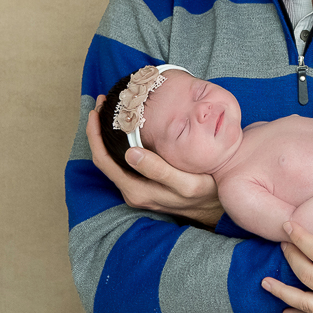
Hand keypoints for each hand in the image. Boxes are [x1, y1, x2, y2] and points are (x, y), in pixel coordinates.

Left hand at [87, 95, 223, 225]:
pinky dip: (120, 142)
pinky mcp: (145, 185)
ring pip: (112, 160)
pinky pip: (123, 162)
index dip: (95, 134)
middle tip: (104, 102)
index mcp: (136, 191)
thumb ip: (159, 171)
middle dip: (98, 129)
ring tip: (112, 110)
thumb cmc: (206, 194)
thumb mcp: (186, 183)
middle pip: (103, 158)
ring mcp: (137, 189)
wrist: (217, 210)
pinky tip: (129, 126)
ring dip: (107, 135)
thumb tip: (130, 153)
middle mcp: (132, 192)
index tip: (97, 110)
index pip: (103, 160)